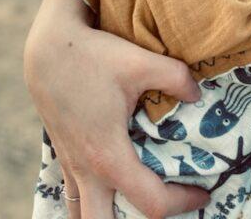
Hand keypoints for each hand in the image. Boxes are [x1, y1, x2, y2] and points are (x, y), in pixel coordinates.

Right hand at [24, 0, 209, 218]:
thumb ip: (176, 77)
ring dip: (110, 217)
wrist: (48, 48)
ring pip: (83, 216)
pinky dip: (94, 201)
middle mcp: (87, 170)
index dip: (183, 203)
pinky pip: (74, 195)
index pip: (151, 203)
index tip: (202, 194)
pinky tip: (112, 183)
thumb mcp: (140, 62)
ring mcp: (70, 165)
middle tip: (166, 202)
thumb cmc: (94, 56)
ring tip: (138, 200)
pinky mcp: (62, 154)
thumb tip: (198, 96)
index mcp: (109, 156)